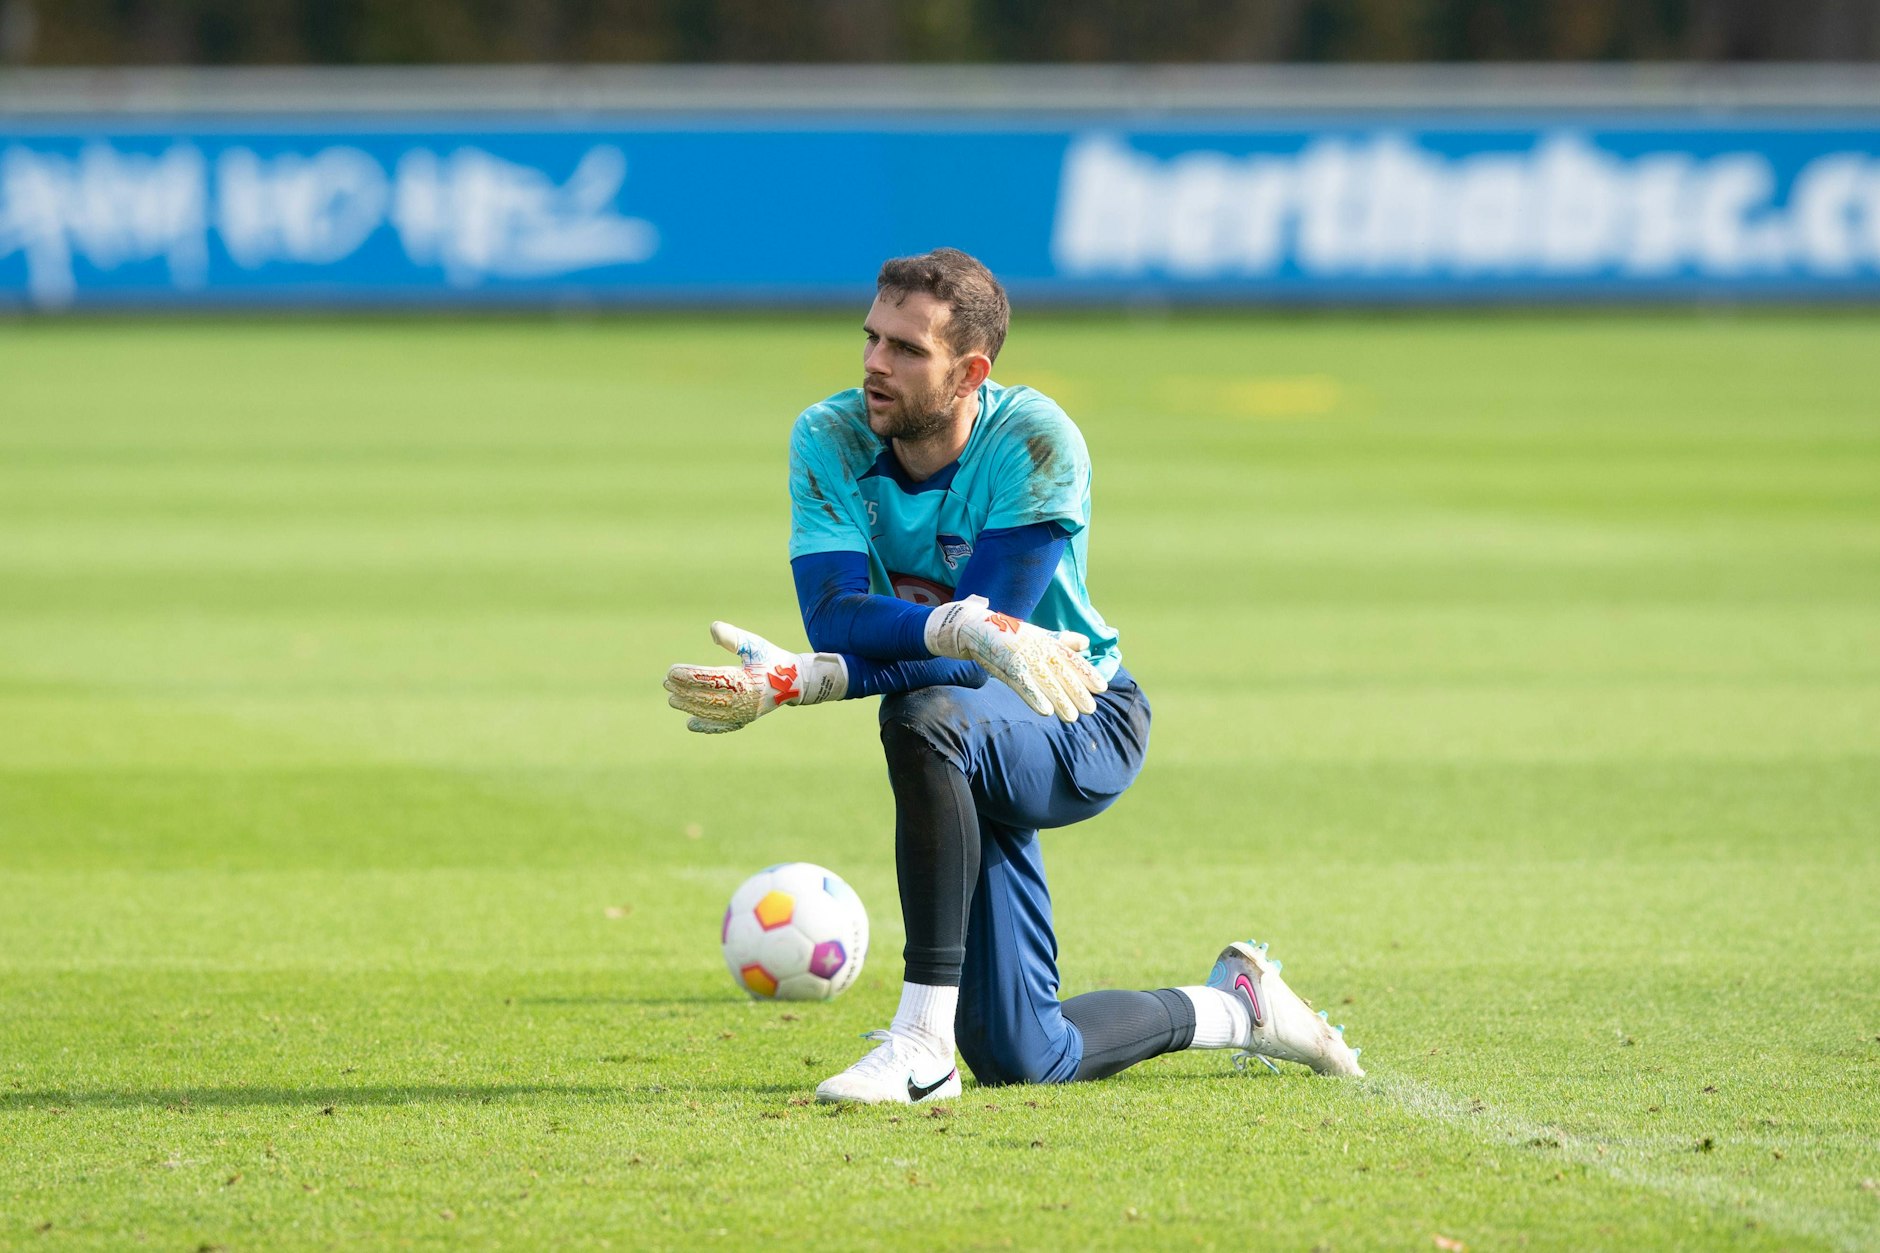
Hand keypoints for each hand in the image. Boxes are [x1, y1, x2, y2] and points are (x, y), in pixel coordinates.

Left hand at [664, 622, 847, 733]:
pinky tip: (690, 725)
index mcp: (747, 680)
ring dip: (690, 707)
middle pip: (707, 697)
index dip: (689, 676)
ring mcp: (746, 713)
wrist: (795, 681)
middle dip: (684, 691)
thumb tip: (713, 629)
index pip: (711, 679)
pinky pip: (723, 726)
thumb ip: (734, 637)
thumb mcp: (755, 644)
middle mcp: (746, 700)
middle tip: (666, 683)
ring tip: (672, 700)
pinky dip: (707, 726)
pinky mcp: (746, 719)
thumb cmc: (771, 658)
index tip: (671, 671)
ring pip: (711, 712)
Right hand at [925, 595, 1106, 721]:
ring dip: (1060, 700)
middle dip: (1077, 691)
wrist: (976, 627)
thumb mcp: (1038, 634)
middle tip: (1091, 709)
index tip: (1102, 687)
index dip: (1087, 673)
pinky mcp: (1007, 666)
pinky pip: (1023, 684)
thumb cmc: (1010, 633)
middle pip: (1062, 672)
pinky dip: (1034, 698)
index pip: (1071, 658)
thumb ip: (1062, 640)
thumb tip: (1086, 643)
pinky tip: (1045, 712)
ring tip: (1072, 717)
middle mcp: (1038, 648)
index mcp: (1047, 641)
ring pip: (1045, 681)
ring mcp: (1023, 657)